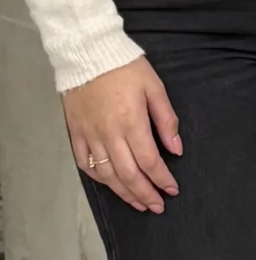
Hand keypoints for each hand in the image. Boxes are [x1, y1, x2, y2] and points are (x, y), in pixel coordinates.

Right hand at [65, 60, 182, 214]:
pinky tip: (110, 184)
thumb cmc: (125, 67)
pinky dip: (98, 178)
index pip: (149, 161)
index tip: (172, 190)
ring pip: (106, 174)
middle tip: (157, 206)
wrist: (87, 52)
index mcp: (131, 122)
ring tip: (138, 203)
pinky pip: (85, 163)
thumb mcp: (155, 87)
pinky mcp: (75, 132)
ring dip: (123, 192)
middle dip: (145, 194)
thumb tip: (176, 148)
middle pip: (128, 174)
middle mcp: (109, 134)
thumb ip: (166, 120)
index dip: (162, 179)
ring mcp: (89, 135)